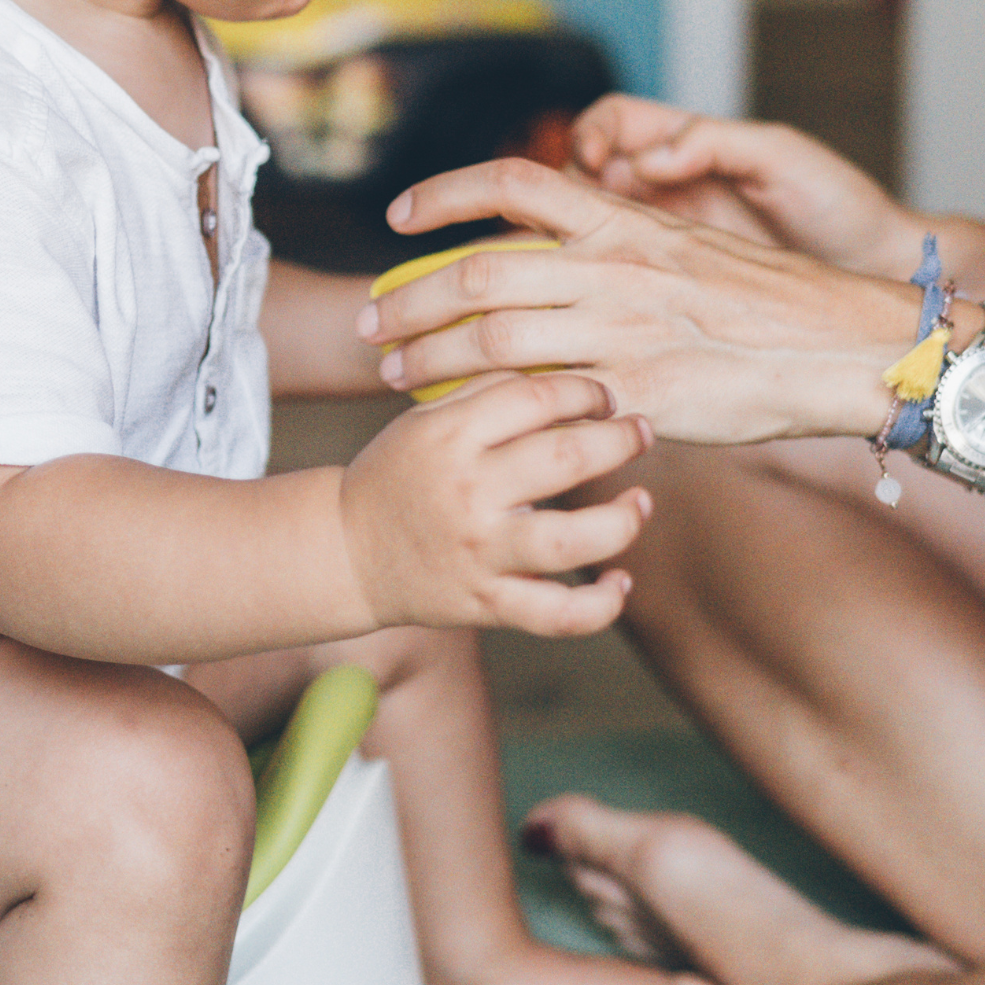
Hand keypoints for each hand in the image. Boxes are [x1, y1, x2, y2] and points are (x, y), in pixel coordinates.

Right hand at [338, 371, 649, 636]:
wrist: (344, 552)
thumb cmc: (398, 475)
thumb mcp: (426, 420)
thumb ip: (488, 391)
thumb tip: (563, 370)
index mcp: (451, 436)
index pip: (537, 397)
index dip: (585, 390)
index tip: (603, 397)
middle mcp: (468, 493)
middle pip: (567, 457)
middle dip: (620, 441)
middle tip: (640, 433)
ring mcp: (479, 553)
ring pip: (573, 541)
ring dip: (623, 520)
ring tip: (640, 503)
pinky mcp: (486, 604)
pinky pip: (558, 614)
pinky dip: (601, 604)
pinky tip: (620, 581)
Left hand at [356, 159, 921, 445]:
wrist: (843, 347)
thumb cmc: (769, 304)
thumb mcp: (689, 248)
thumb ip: (620, 248)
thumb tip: (561, 253)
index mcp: (624, 222)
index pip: (513, 183)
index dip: (443, 195)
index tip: (396, 219)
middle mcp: (614, 266)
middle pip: (478, 271)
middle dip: (410, 298)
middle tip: (371, 322)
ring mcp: (623, 330)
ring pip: (492, 336)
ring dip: (429, 356)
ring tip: (394, 373)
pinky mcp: (637, 392)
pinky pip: (542, 400)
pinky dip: (490, 407)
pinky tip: (462, 420)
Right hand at [571, 95, 920, 275]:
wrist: (877, 269)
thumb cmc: (840, 205)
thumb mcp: (781, 156)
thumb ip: (713, 143)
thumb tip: (649, 157)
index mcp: (688, 145)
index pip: (612, 123)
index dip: (590, 135)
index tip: (594, 160)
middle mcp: (668, 187)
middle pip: (585, 177)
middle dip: (567, 191)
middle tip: (578, 218)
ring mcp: (667, 237)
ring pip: (593, 230)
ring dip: (578, 240)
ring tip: (584, 261)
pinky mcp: (673, 283)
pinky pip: (620, 275)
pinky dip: (601, 280)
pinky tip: (605, 294)